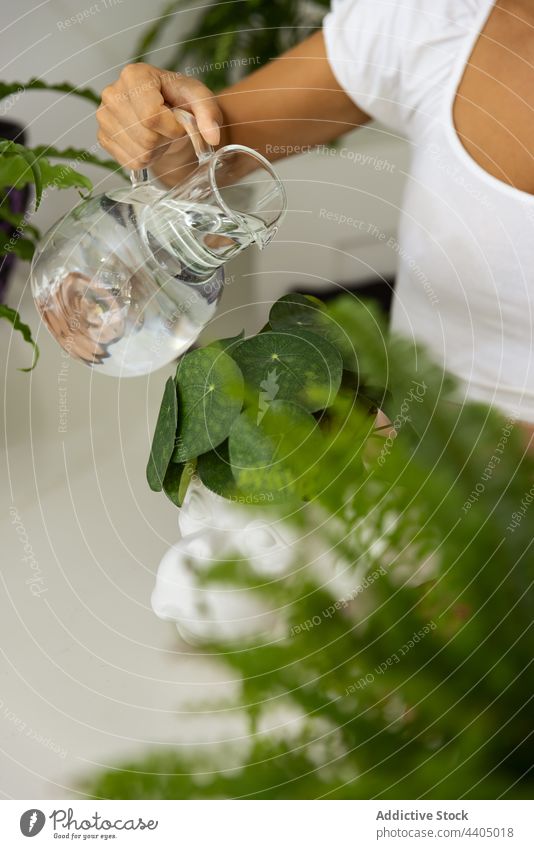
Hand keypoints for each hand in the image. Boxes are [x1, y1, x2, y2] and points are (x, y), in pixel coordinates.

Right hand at [96, 63, 222, 174]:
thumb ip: (209, 113)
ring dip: (156, 150)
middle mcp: (112, 93)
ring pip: (139, 152)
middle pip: (145, 136)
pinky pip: (131, 162)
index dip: (172, 128)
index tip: (179, 122)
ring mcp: (103, 116)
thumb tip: (213, 137)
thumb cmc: (180, 102)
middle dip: (165, 138)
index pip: (151, 116)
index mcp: (134, 75)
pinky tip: (148, 143)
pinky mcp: (103, 138)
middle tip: (168, 128)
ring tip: (158, 134)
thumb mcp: (200, 100)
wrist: (164, 114)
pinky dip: (146, 159)